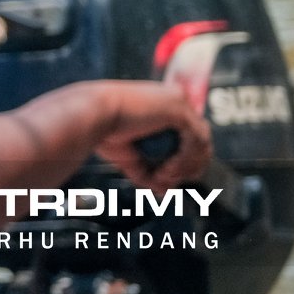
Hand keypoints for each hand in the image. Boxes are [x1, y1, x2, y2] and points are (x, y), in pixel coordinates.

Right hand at [92, 81, 211, 191]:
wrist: (92, 116)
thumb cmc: (103, 129)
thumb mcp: (130, 157)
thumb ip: (148, 172)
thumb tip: (163, 191)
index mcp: (163, 107)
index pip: (189, 136)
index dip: (184, 161)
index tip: (168, 179)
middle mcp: (174, 101)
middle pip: (201, 140)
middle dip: (189, 167)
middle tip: (169, 182)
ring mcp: (179, 103)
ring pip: (202, 142)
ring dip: (186, 166)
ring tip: (163, 176)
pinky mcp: (179, 110)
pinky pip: (195, 141)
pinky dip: (184, 160)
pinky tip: (167, 169)